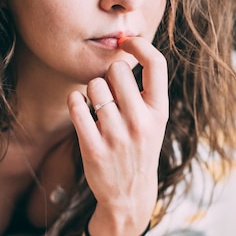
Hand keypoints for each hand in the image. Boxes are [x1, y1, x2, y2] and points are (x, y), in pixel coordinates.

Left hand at [67, 37, 168, 235]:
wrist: (129, 193)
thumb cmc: (140, 146)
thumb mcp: (156, 120)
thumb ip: (146, 89)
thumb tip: (125, 44)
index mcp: (160, 111)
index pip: (156, 63)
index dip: (139, 45)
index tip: (127, 42)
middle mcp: (141, 122)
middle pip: (117, 69)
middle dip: (109, 75)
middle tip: (110, 91)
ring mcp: (117, 136)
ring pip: (94, 85)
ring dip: (91, 90)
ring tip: (97, 105)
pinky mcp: (94, 148)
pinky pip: (76, 105)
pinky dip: (75, 101)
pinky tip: (81, 108)